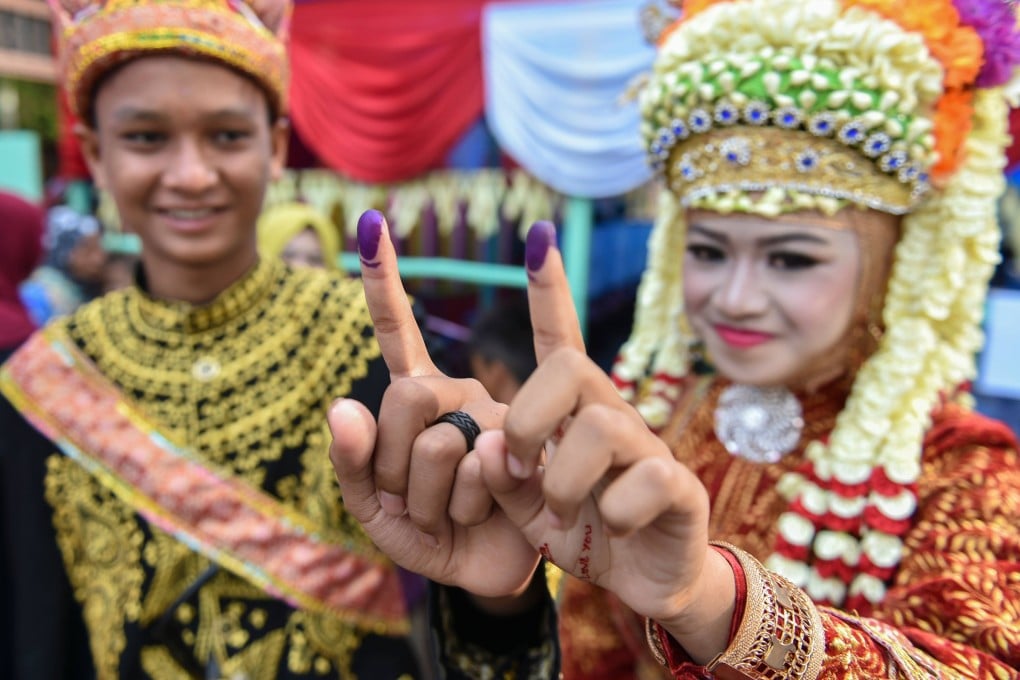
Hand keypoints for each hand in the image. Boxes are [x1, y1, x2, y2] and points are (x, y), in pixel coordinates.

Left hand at [327, 210, 538, 596]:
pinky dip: (501, 508)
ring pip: (452, 445)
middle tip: (436, 507)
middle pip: (406, 397)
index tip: (373, 221)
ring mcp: (524, 416)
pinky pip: (505, 466)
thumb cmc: (454, 542)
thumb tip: (341, 404)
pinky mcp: (576, 444)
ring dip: (451, 506)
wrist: (525, 584)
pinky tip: (543, 519)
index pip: (401, 340)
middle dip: (401, 471)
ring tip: (482, 518)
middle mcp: (483, 397)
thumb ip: (355, 466)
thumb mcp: (384, 519)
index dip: (384, 282)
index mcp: (439, 404)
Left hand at [476, 221, 733, 650]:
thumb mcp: (523, 507)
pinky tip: (614, 529)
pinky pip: (646, 479)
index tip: (537, 237)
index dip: (549, 290)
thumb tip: (488, 442)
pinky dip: (615, 514)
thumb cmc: (580, 530)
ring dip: (564, 480)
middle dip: (529, 416)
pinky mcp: (678, 485)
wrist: (641, 582)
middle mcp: (610, 413)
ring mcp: (648, 445)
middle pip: (570, 366)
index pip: (558, 338)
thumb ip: (499, 475)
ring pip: (601, 426)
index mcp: (569, 412)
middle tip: (519, 464)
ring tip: (561, 513)